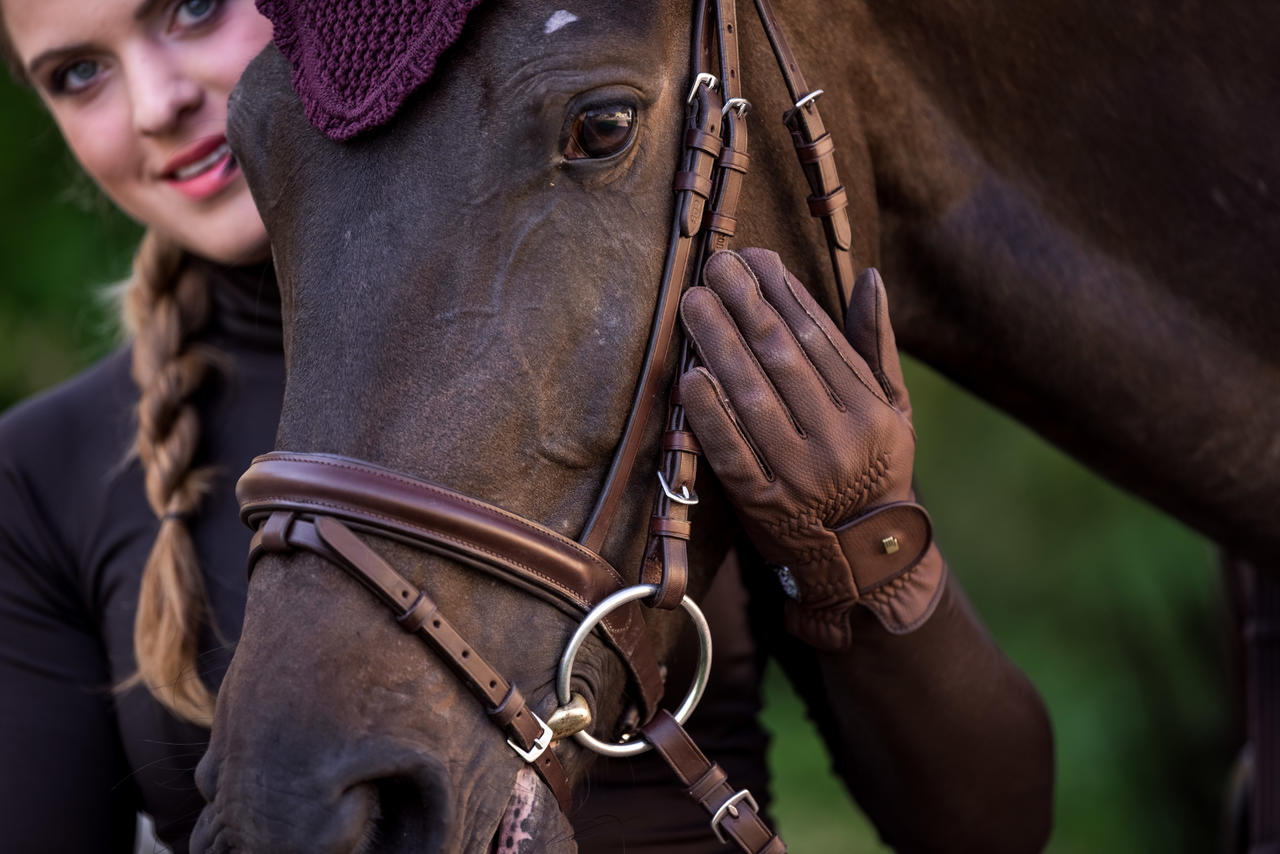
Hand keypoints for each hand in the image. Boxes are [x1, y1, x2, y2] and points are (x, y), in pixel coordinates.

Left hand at [679, 249, 943, 647]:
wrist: (864, 560)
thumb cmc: (874, 467)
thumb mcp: (893, 409)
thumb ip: (876, 345)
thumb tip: (871, 277)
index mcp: (872, 413)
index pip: (820, 339)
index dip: (784, 293)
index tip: (755, 258)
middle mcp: (840, 442)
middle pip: (783, 359)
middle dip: (746, 306)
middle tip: (715, 267)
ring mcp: (801, 476)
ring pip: (753, 398)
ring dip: (718, 346)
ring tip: (694, 304)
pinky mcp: (764, 505)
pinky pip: (731, 452)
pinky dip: (709, 415)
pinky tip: (689, 377)